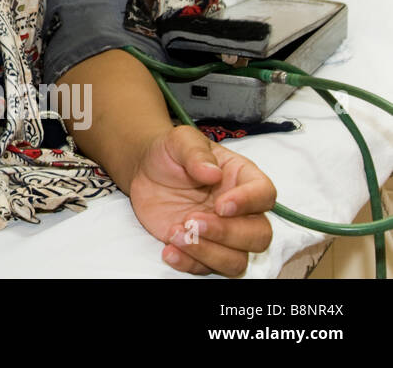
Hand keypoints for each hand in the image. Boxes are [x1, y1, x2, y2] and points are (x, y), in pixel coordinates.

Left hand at [126, 125, 275, 276]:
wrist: (145, 171)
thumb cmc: (170, 153)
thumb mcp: (180, 140)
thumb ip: (196, 152)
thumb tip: (212, 173)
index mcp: (243, 179)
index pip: (265, 195)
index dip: (249, 203)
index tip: (221, 205)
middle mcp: (241, 211)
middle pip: (259, 235)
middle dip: (227, 233)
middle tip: (192, 220)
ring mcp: (223, 234)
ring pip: (238, 260)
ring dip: (209, 254)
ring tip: (175, 234)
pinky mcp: (202, 249)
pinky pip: (207, 269)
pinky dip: (189, 264)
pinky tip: (168, 250)